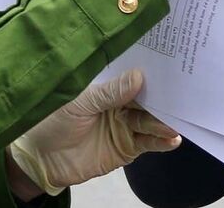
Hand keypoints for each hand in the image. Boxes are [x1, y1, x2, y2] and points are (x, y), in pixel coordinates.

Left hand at [9, 70, 180, 195]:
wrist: (40, 159)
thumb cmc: (52, 121)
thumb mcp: (79, 102)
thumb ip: (109, 92)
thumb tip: (139, 77)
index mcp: (107, 86)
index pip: (133, 76)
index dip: (151, 70)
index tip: (171, 64)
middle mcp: (120, 103)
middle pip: (147, 98)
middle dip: (164, 96)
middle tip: (183, 93)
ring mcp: (125, 125)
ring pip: (150, 120)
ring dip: (164, 120)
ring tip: (177, 120)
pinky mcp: (127, 147)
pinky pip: (148, 142)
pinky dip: (161, 141)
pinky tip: (172, 138)